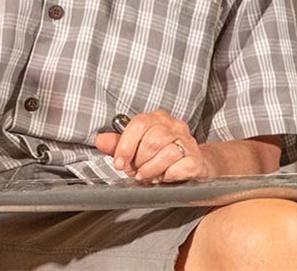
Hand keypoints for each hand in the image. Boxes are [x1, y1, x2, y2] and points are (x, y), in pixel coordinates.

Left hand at [94, 110, 211, 182]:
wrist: (193, 165)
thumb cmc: (161, 156)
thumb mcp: (138, 148)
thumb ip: (119, 144)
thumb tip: (100, 140)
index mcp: (158, 119)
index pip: (140, 124)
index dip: (126, 146)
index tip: (119, 163)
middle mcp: (175, 127)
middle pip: (153, 139)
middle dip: (140, 161)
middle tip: (136, 171)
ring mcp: (188, 143)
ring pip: (168, 153)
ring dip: (152, 170)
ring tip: (148, 176)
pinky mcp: (197, 161)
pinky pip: (182, 167)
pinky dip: (169, 176)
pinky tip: (165, 178)